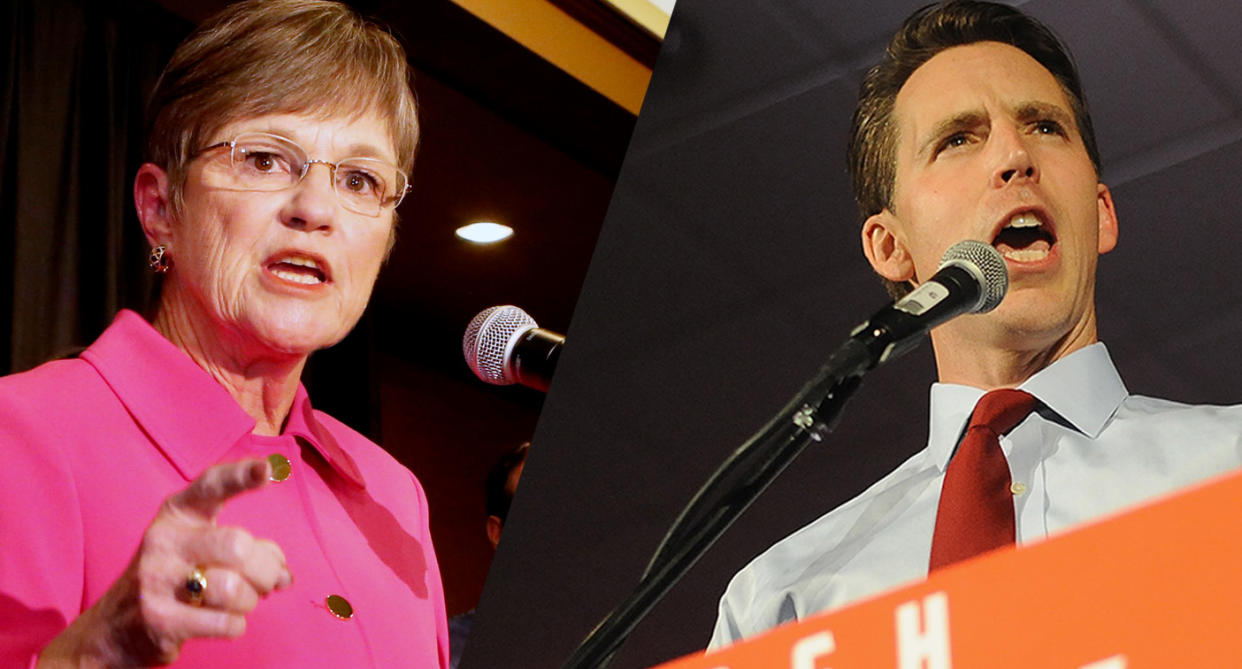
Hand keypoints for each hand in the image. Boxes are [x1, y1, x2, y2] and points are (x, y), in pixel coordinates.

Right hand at [38, 459, 292, 666]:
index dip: (241, 476)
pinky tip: (221, 621)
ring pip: (234, 589)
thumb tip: (284, 574)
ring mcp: (157, 580)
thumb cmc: (175, 579)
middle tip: (267, 582)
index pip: (212, 486)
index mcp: (178, 514)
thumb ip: (247, 549)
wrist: (114, 629)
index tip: (267, 470)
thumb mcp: (200, 548)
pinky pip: (226, 623)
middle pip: (238, 546)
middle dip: (265, 570)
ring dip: (250, 601)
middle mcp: (164, 540)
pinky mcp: (160, 620)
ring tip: (239, 602)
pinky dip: (235, 625)